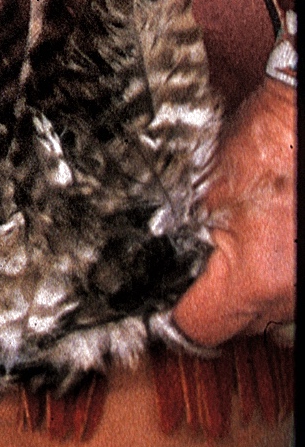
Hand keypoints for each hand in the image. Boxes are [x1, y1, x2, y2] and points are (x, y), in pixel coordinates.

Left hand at [171, 76, 295, 343]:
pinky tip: (259, 244)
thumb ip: (179, 237)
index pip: (201, 327)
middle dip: (213, 298)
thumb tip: (155, 268)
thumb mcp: (204, 191)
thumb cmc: (265, 144)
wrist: (304, 119)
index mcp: (255, 279)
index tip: (164, 299)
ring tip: (236, 244)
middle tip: (199, 260)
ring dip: (245, 289)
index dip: (175, 313)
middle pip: (236, 325)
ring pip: (264, 313)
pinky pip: (283, 295)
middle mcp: (288, 297)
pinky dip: (269, 278)